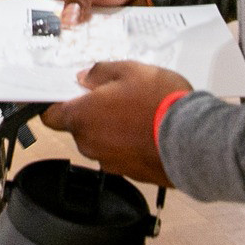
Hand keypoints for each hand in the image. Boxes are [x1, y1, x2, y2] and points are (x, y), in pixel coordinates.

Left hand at [41, 60, 189, 186]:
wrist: (194, 141)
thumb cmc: (161, 104)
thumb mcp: (130, 70)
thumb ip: (100, 72)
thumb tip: (86, 77)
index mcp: (82, 117)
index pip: (50, 115)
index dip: (55, 104)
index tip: (64, 95)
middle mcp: (90, 143)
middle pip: (79, 127)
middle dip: (92, 112)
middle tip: (115, 96)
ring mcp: (109, 162)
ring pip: (101, 141)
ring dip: (112, 129)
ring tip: (138, 113)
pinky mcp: (130, 174)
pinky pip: (121, 154)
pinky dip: (128, 144)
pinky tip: (147, 130)